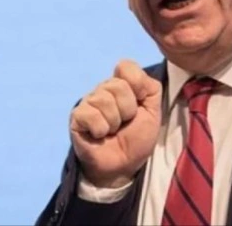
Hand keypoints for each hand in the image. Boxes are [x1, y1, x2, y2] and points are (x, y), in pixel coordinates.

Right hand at [70, 59, 161, 187]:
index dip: (137, 84)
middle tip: (125, 123)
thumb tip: (136, 77)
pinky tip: (99, 136)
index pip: (125, 66)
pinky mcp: (77, 117)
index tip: (140, 103)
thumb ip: (151, 88)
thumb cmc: (137, 138)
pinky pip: (91, 115)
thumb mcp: (153, 112)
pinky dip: (100, 129)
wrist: (123, 166)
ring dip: (115, 122)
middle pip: (118, 86)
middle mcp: (104, 89)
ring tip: (112, 131)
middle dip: (128, 110)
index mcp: (122, 84)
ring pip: (105, 100)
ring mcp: (89, 102)